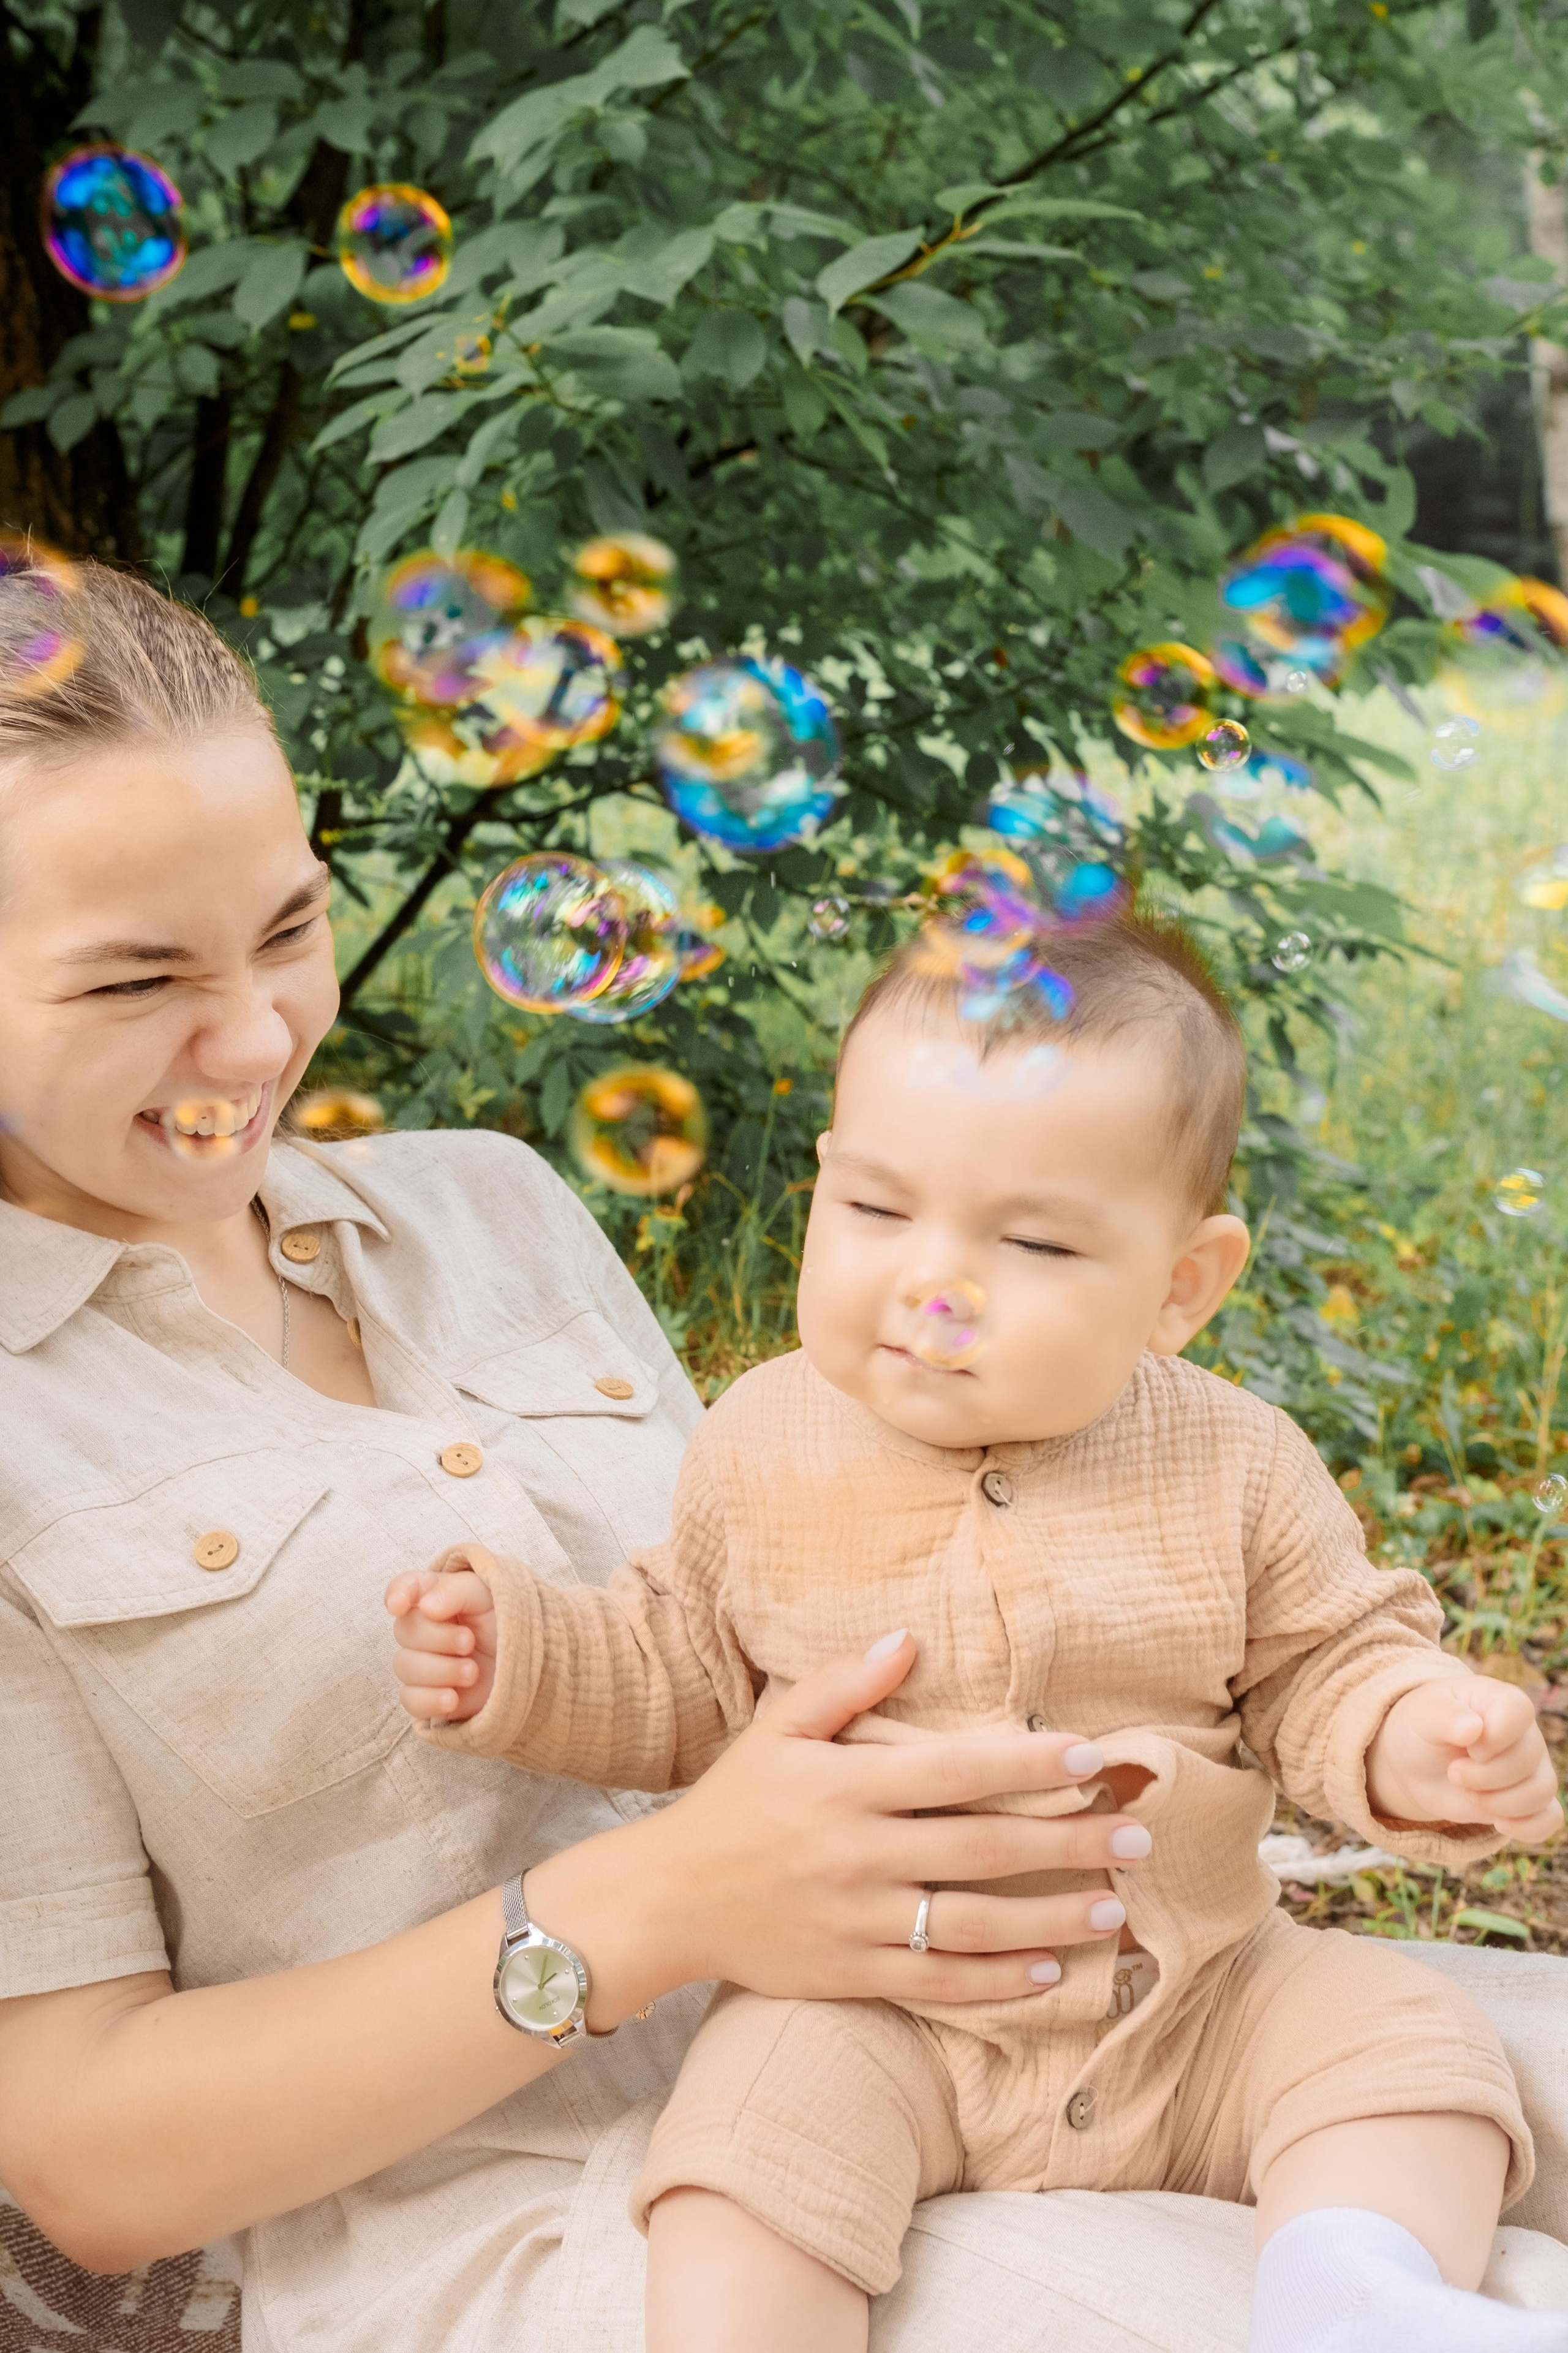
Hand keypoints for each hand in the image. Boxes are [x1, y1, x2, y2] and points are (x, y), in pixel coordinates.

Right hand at [385, 1566, 496, 1720]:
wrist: (531, 1662)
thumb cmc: (506, 1620)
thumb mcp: (487, 1594)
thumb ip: (455, 1591)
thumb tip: (425, 1606)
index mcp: (434, 1595)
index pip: (403, 1587)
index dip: (396, 1594)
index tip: (400, 1605)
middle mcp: (423, 1628)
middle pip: (404, 1630)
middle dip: (437, 1637)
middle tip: (470, 1642)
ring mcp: (423, 1663)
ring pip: (405, 1666)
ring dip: (441, 1670)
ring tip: (473, 1672)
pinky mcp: (428, 1695)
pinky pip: (410, 1700)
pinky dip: (430, 1700)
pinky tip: (452, 1698)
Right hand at [525, 1630, 1153, 2028]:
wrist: (666, 1900)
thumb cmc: (733, 1804)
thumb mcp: (777, 1729)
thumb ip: (845, 1684)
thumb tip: (910, 1640)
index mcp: (844, 1786)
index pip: (956, 1771)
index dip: (1030, 1762)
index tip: (1094, 1756)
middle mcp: (857, 1854)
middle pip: (984, 1847)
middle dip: (1069, 1841)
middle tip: (1138, 1836)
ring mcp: (857, 1921)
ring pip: (974, 1924)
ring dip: (1052, 1916)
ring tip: (1114, 1908)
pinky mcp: (852, 1975)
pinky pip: (939, 1984)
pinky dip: (998, 1981)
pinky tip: (1050, 1969)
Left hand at [1365, 1674, 1562, 1842]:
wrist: (1418, 1761)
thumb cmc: (1424, 1728)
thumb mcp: (1422, 1715)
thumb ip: (1443, 1717)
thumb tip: (1471, 1728)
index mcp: (1501, 1700)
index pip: (1518, 1712)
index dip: (1494, 1736)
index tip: (1467, 1747)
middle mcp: (1524, 1733)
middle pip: (1526, 1759)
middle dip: (1485, 1776)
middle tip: (1454, 1774)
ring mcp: (1531, 1768)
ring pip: (1541, 1791)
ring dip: (1500, 1803)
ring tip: (1468, 1794)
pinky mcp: (1529, 1800)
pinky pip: (1549, 1818)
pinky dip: (1527, 1827)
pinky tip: (1498, 1823)